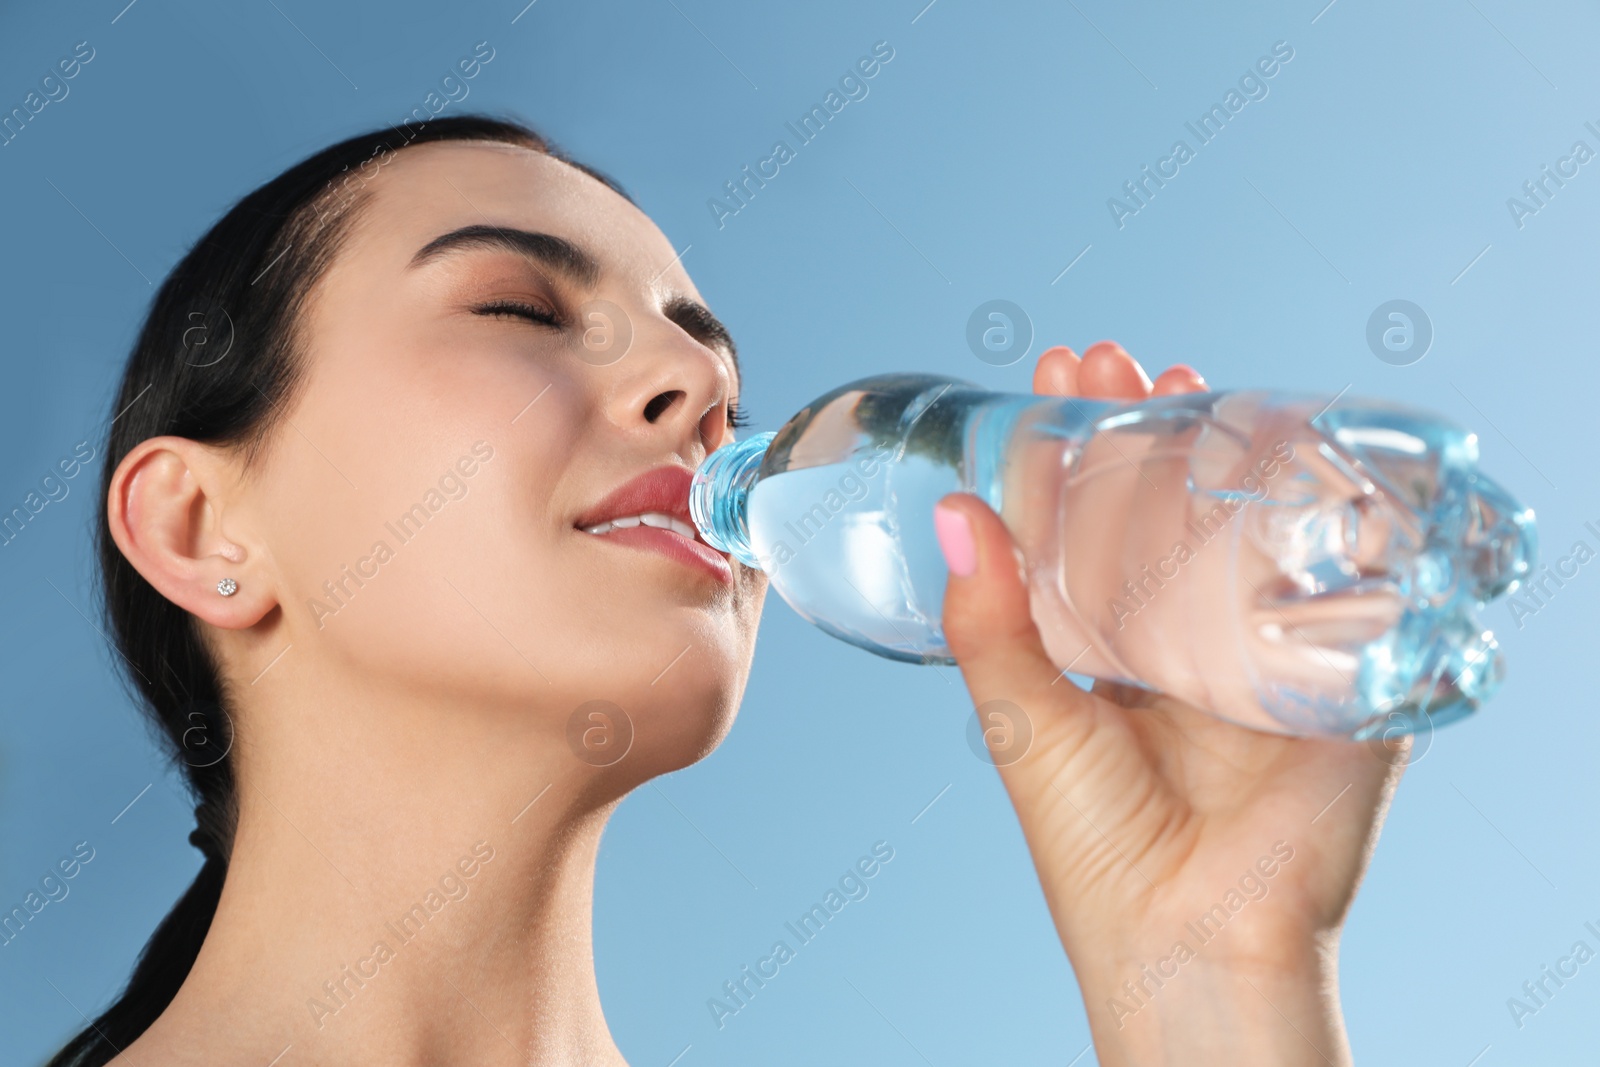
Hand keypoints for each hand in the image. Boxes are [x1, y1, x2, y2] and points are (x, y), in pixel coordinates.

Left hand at [936, 342, 1403, 1065]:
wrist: (1195, 936)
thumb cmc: (1097, 849)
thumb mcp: (1023, 725)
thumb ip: (990, 626)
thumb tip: (955, 513)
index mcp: (1106, 649)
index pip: (1089, 525)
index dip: (1072, 456)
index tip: (1053, 383)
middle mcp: (1181, 637)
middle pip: (1162, 506)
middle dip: (1137, 426)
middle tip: (1105, 359)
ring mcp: (1257, 643)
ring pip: (1239, 520)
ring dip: (1213, 443)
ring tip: (1174, 374)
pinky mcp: (1333, 664)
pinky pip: (1331, 570)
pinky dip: (1318, 504)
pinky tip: (1288, 440)